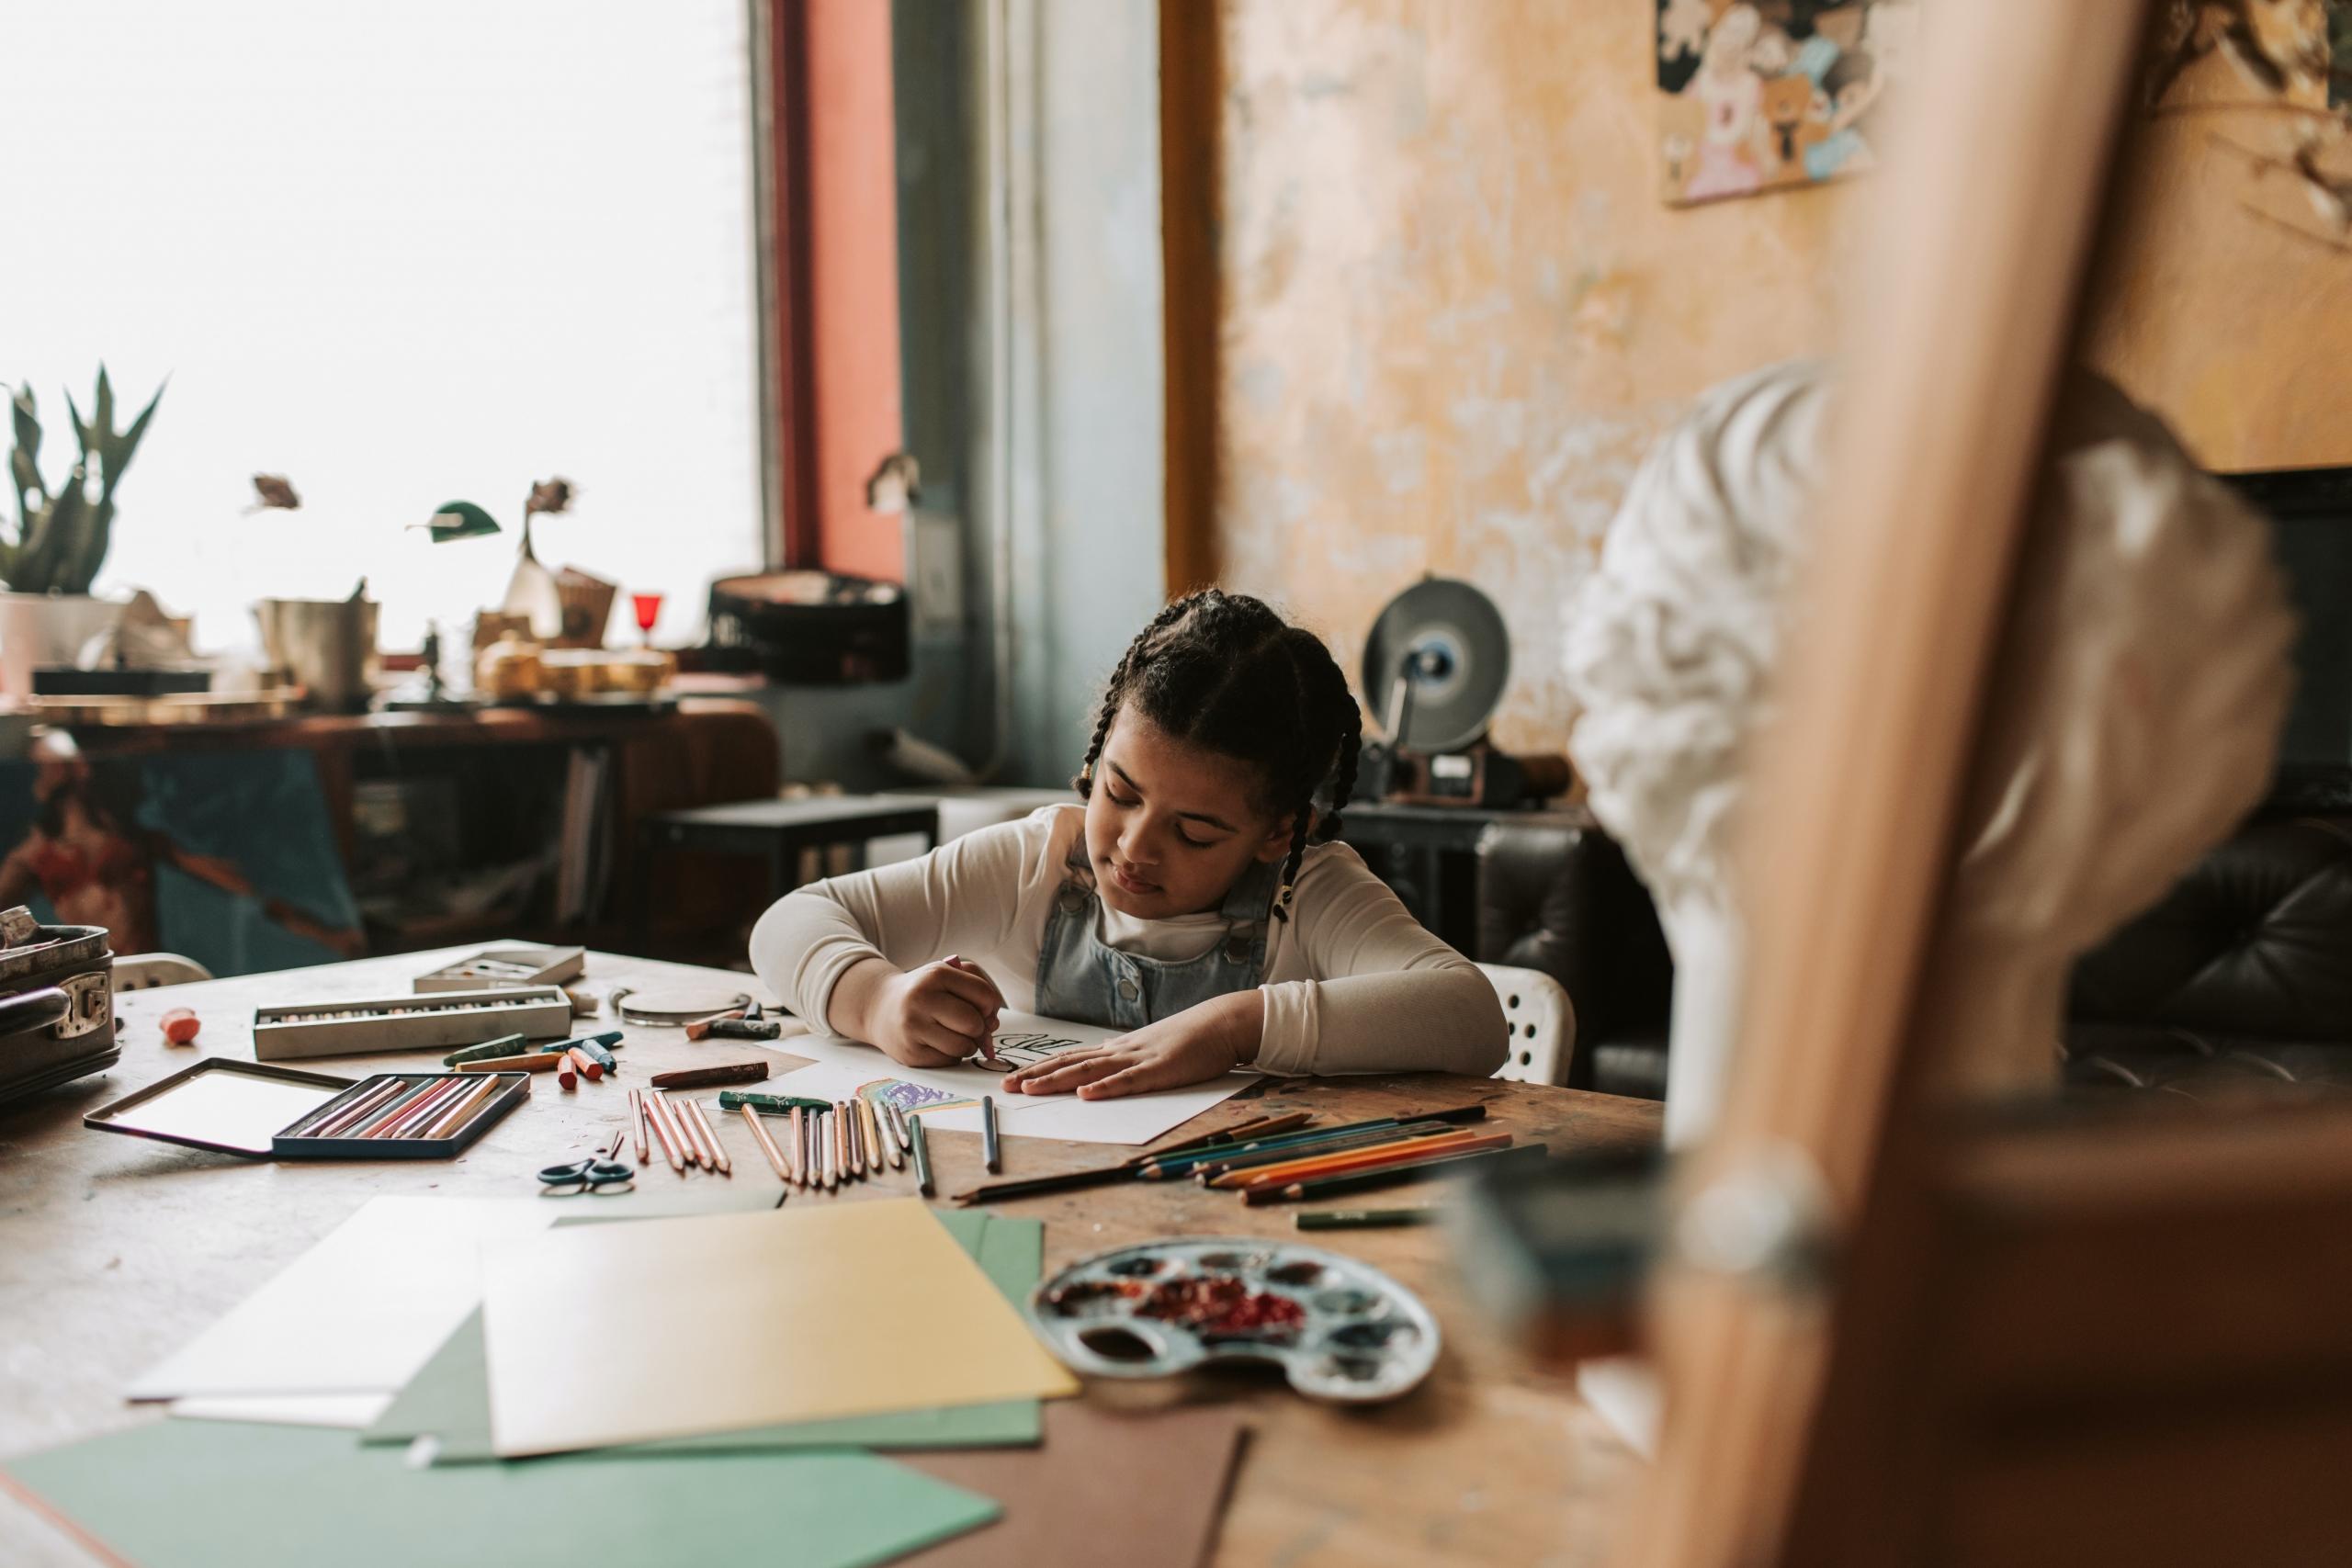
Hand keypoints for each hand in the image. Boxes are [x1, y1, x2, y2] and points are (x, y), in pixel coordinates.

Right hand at [836, 955, 1003, 1068]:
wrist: (879, 1007)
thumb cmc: (923, 992)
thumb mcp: (947, 975)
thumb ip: (979, 988)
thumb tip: (992, 1025)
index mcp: (936, 974)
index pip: (984, 995)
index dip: (990, 1006)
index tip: (982, 1008)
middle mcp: (921, 999)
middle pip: (974, 1023)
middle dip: (979, 1028)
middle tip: (969, 1025)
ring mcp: (912, 1028)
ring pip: (963, 1046)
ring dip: (967, 1044)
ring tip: (954, 1034)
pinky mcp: (910, 1054)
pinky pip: (949, 1061)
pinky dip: (952, 1055)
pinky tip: (938, 1043)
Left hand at [1001, 992, 1261, 1100]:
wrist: (1222, 1023)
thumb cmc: (1190, 1039)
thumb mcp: (1151, 1051)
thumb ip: (1127, 1063)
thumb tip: (1101, 1076)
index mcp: (1118, 1050)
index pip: (1071, 1059)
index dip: (1041, 1069)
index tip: (1013, 1077)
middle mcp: (1121, 1052)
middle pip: (1070, 1063)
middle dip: (1036, 1076)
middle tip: (1004, 1086)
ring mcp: (1139, 1059)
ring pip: (1090, 1071)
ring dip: (1058, 1081)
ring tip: (1029, 1089)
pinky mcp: (1160, 1070)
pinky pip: (1129, 1081)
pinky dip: (1105, 1088)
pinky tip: (1086, 1094)